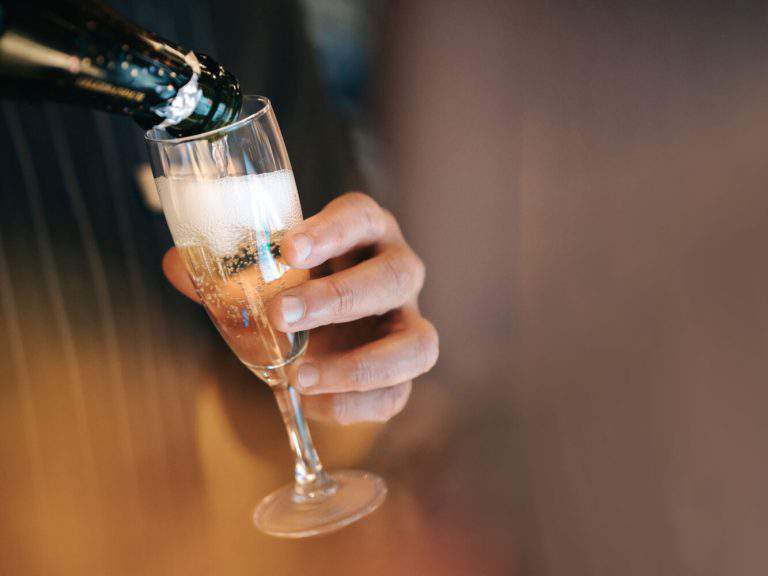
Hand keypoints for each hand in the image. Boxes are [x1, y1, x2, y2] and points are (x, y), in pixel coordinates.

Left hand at [163, 192, 437, 424]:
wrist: (326, 328)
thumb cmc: (297, 286)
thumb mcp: (266, 271)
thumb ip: (226, 270)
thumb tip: (176, 266)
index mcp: (366, 233)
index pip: (362, 217)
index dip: (333, 231)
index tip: (289, 248)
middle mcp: (397, 273)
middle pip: (395, 277)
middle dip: (339, 297)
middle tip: (281, 315)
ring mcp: (408, 325)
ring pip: (418, 344)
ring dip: (360, 365)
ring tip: (300, 376)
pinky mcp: (403, 372)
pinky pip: (398, 394)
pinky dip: (355, 404)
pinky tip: (313, 402)